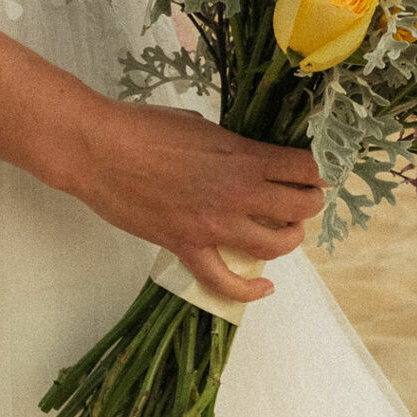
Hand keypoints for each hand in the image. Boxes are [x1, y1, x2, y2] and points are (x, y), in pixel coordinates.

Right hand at [57, 99, 323, 304]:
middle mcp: (238, 193)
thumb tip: (249, 157)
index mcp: (244, 157)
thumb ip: (233, 146)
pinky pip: (224, 281)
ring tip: (288, 230)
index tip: (316, 171)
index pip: (304, 168)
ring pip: (274, 245)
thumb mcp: (204, 126)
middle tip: (305, 198)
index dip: (317, 170)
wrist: (99, 150)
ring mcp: (213, 225)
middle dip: (310, 202)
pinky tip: (263, 286)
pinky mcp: (186, 247)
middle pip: (299, 207)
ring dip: (290, 238)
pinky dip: (248, 290)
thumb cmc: (146, 127)